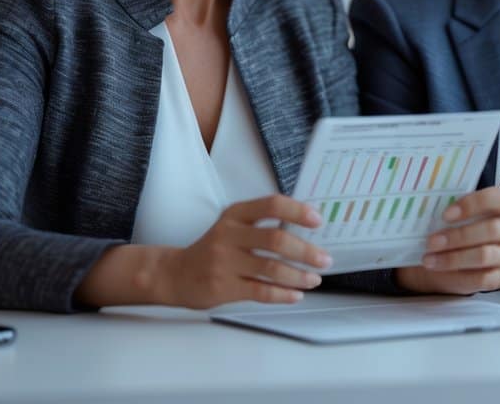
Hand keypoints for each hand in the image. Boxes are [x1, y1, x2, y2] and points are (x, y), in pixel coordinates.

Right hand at [159, 195, 331, 308]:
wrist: (175, 274)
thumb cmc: (213, 249)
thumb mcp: (232, 226)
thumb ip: (261, 224)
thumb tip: (306, 230)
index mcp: (235, 215)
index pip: (271, 205)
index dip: (297, 211)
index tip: (317, 221)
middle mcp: (229, 235)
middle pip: (275, 240)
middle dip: (305, 251)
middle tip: (324, 259)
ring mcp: (225, 262)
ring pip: (270, 268)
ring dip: (298, 275)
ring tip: (314, 279)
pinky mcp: (224, 287)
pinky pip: (260, 291)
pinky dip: (282, 294)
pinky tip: (296, 294)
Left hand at [395, 186, 499, 293]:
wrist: (448, 257)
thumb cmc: (452, 227)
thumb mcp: (451, 214)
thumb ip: (447, 207)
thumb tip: (424, 204)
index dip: (476, 203)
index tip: (446, 214)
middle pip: (492, 229)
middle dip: (458, 236)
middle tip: (431, 241)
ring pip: (484, 255)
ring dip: (453, 257)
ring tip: (429, 258)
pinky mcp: (499, 277)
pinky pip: (482, 279)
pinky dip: (457, 275)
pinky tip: (440, 270)